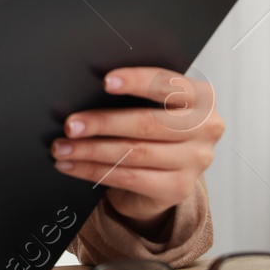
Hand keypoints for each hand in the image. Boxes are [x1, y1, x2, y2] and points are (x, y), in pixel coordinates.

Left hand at [50, 66, 223, 230]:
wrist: (166, 173)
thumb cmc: (155, 129)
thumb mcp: (155, 106)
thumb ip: (136, 96)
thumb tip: (87, 91)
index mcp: (202, 97)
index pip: (167, 84)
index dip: (136, 81)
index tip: (105, 81)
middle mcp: (206, 128)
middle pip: (147, 123)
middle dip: (103, 123)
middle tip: (70, 124)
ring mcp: (195, 161)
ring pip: (134, 153)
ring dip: (91, 150)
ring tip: (63, 147)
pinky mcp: (178, 188)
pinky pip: (129, 177)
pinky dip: (94, 171)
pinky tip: (72, 165)